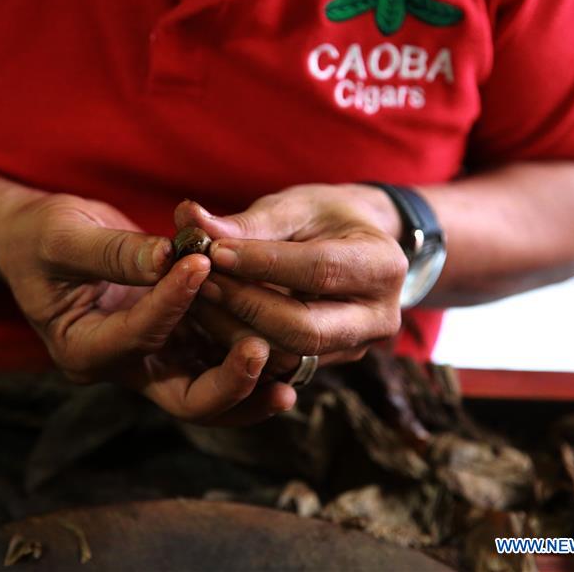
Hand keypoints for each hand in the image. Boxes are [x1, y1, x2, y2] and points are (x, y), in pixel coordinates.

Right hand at [0, 192, 293, 423]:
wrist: (39, 245)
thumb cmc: (41, 238)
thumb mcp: (64, 236)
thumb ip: (114, 251)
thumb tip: (170, 255)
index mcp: (83, 349)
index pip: (139, 336)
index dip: (170, 301)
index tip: (201, 261)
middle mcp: (123, 368)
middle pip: (186, 400)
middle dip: (229, 383)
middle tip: (261, 350)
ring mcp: (153, 362)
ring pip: (212, 393)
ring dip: (252, 383)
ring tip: (294, 367)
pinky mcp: (176, 344)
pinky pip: (218, 363)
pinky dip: (249, 362)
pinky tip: (286, 345)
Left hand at [175, 184, 407, 372]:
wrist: (350, 247)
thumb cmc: (322, 218)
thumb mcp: (294, 207)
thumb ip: (247, 222)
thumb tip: (190, 220)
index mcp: (382, 265)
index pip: (319, 270)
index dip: (264, 264)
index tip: (215, 250)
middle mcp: (378, 317)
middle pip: (305, 329)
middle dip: (246, 305)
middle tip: (199, 279)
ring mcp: (353, 349)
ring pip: (286, 355)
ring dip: (232, 328)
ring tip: (196, 296)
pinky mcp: (324, 367)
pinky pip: (276, 365)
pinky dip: (235, 342)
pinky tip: (208, 316)